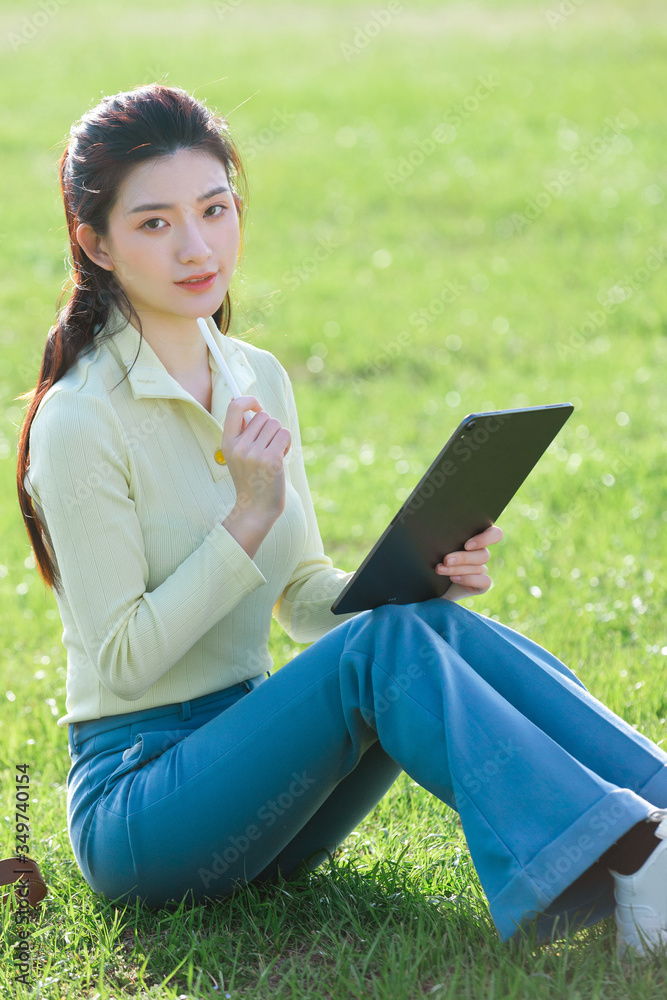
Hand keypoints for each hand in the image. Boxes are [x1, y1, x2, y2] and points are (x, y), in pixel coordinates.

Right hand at [221, 396, 291, 526]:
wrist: (256, 507)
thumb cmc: (251, 478)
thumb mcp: (238, 455)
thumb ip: (243, 433)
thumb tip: (253, 407)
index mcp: (227, 443)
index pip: (234, 407)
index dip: (249, 401)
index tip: (257, 408)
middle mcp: (239, 446)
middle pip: (263, 416)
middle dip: (270, 427)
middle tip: (268, 444)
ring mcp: (254, 453)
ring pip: (276, 424)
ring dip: (279, 436)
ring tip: (274, 453)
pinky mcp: (271, 459)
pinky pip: (284, 435)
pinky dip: (286, 444)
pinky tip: (280, 458)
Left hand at [434, 524, 502, 597]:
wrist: (432, 581)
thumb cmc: (434, 555)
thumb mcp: (438, 543)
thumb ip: (443, 535)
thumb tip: (434, 526)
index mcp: (476, 537)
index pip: (494, 534)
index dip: (485, 538)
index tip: (466, 545)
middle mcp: (481, 552)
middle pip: (483, 554)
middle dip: (462, 557)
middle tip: (446, 560)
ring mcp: (482, 568)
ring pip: (478, 567)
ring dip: (458, 568)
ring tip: (440, 569)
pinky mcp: (482, 583)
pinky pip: (484, 581)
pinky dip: (468, 579)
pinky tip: (453, 578)